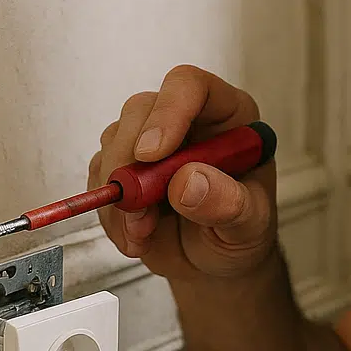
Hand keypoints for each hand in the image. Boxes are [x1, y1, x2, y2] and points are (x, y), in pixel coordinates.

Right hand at [90, 65, 278, 281]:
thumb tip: (188, 182)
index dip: (168, 112)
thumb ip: (228, 203)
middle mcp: (186, 121)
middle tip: (139, 209)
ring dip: (121, 195)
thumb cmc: (240, 233)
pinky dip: (111, 214)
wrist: (216, 264)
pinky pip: (100, 178)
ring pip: (113, 142)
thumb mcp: (250, 225)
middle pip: (141, 109)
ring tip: (144, 232)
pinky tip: (136, 236)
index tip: (151, 155)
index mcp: (227, 117)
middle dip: (129, 160)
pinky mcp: (124, 170)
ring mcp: (150, 143)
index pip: (192, 87)